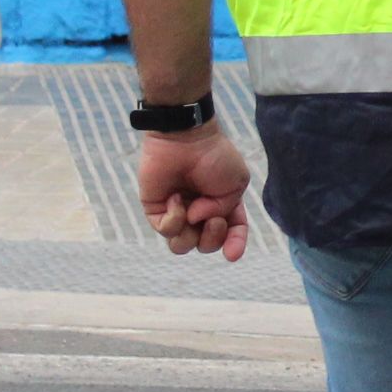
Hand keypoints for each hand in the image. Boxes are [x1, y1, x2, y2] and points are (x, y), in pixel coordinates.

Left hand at [138, 125, 252, 262]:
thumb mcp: (235, 184)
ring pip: (182, 246)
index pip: (230, 234)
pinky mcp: (155, 210)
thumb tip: (195, 220)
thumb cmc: (214, 157)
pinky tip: (175, 197)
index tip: (232, 255)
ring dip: (192, 235)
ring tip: (193, 212)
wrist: (186, 137)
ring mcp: (176, 212)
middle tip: (213, 218)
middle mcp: (198, 212)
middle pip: (205, 245)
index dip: (233, 245)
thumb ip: (224, 211)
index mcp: (221, 206)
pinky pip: (165, 230)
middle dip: (213, 237)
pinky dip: (174, 217)